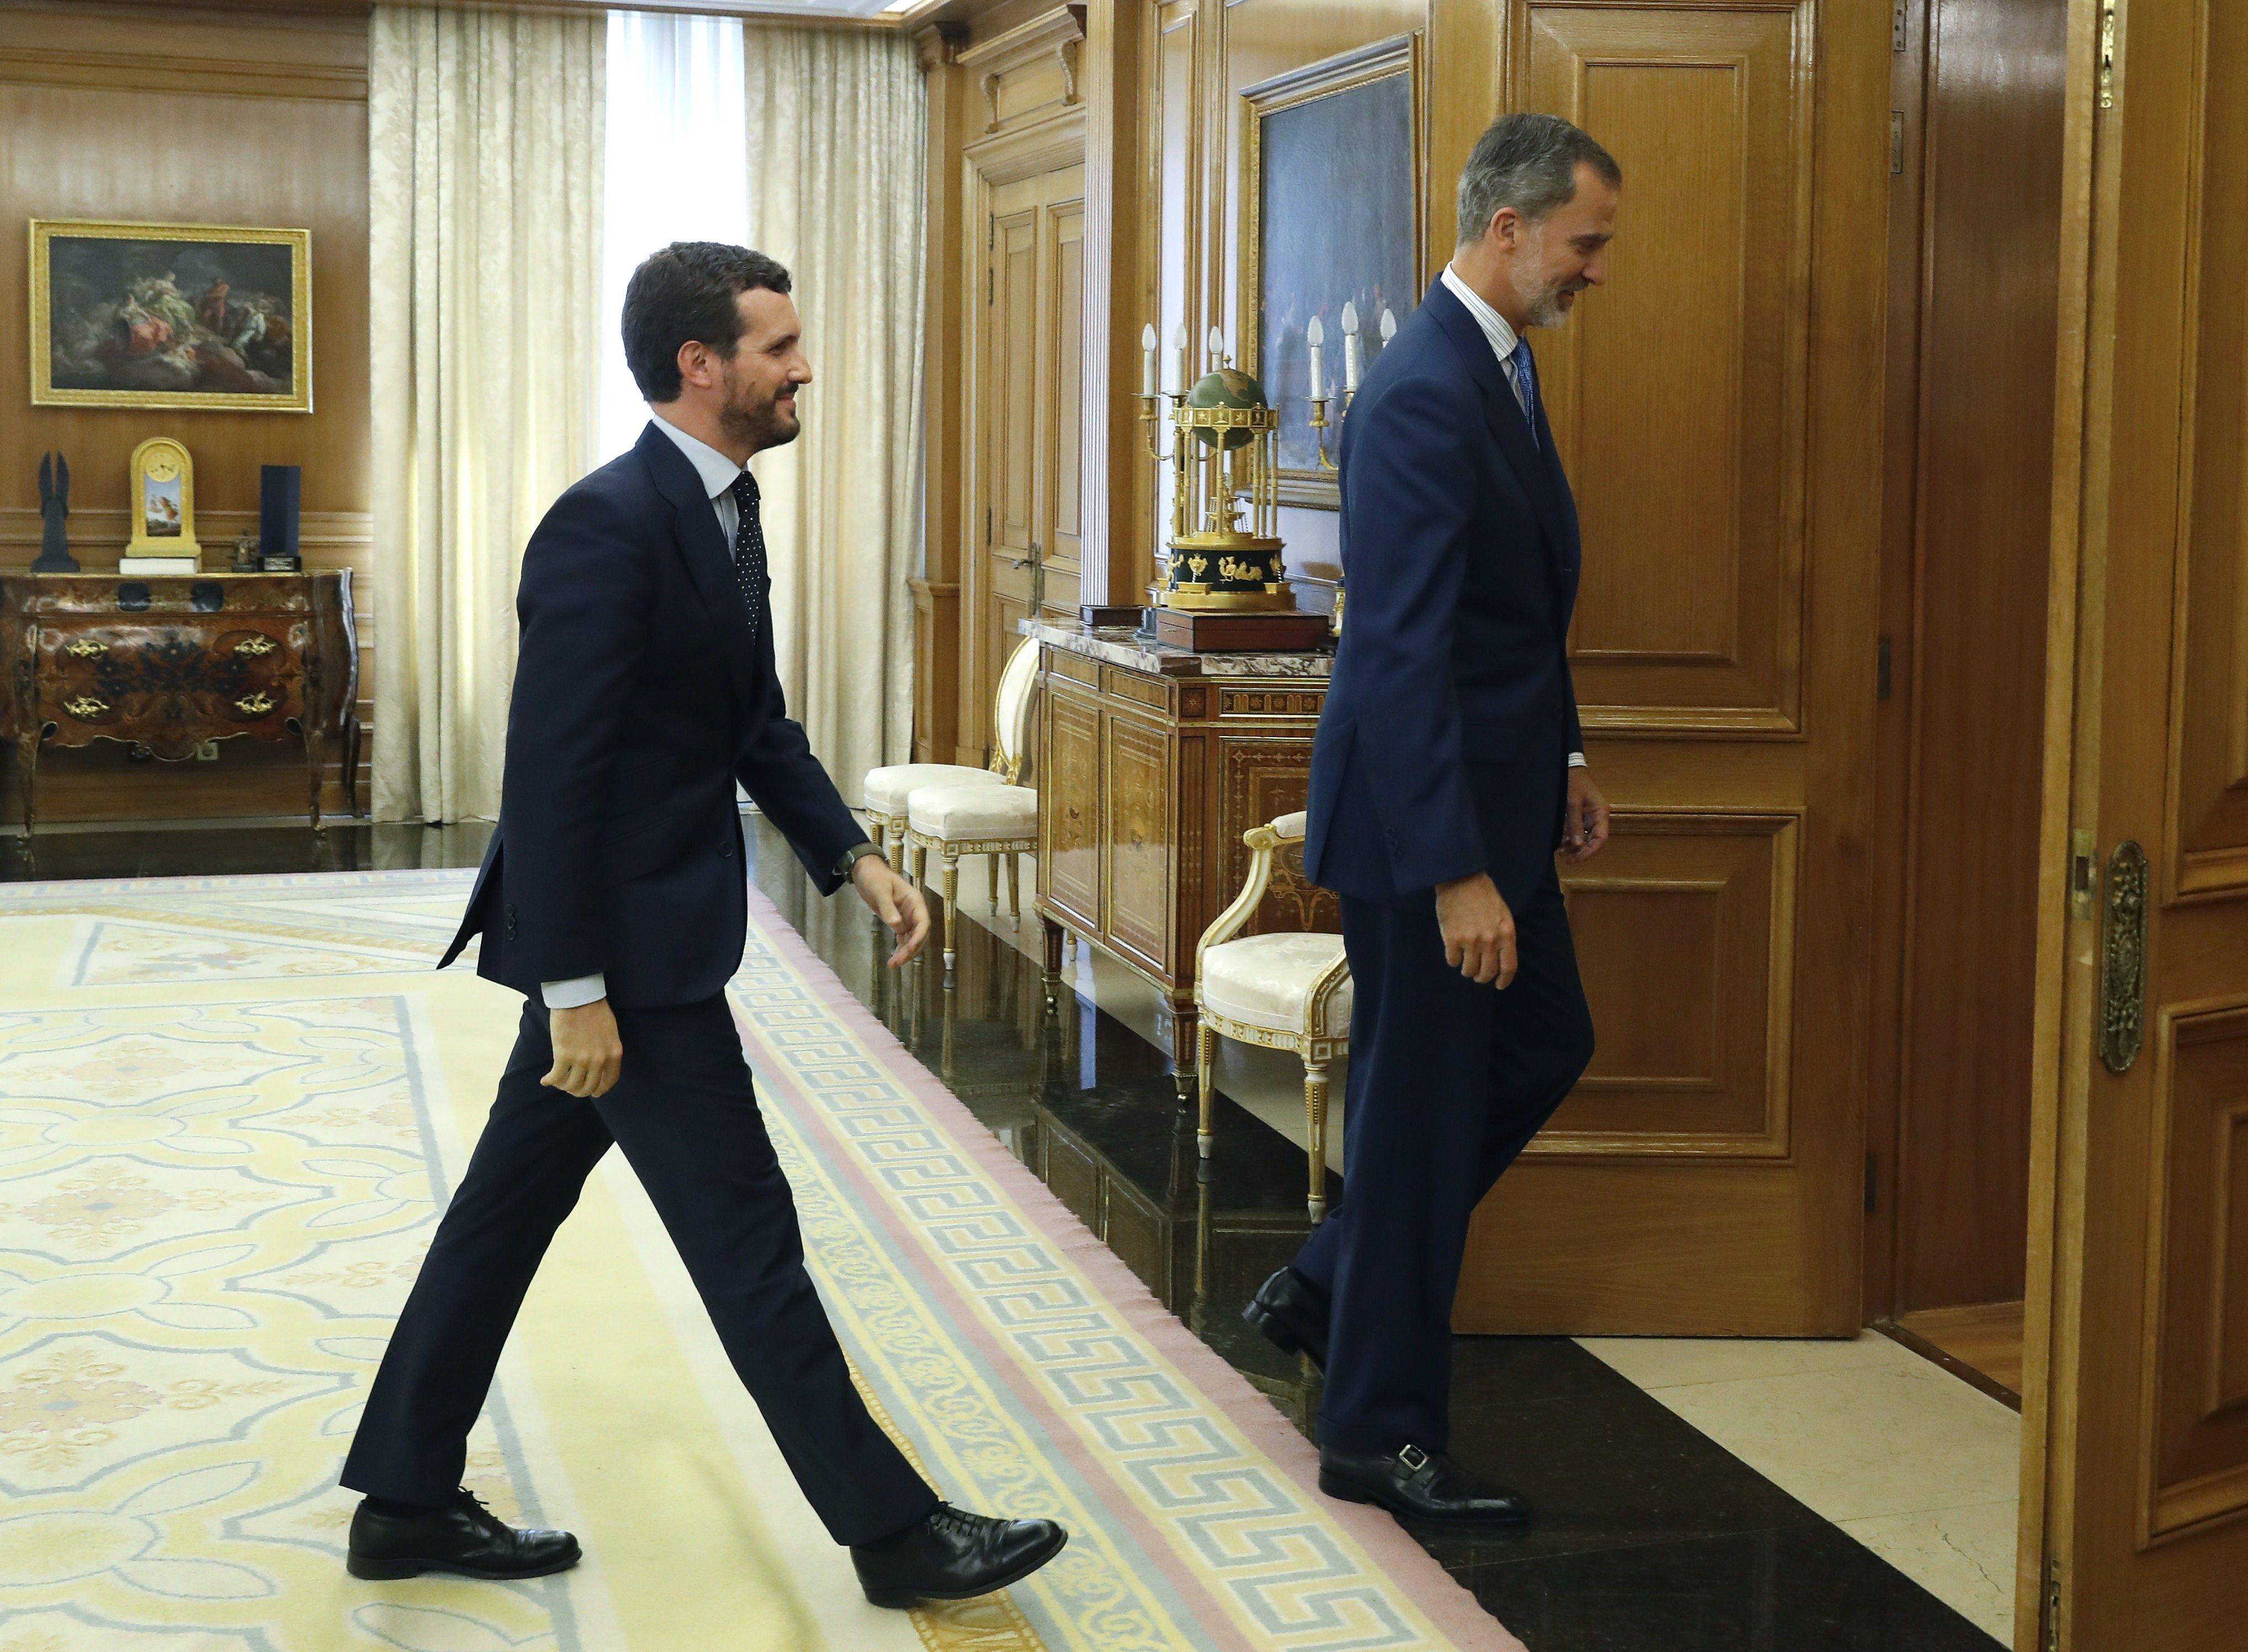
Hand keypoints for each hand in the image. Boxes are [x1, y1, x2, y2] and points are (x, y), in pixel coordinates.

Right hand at [543, 999, 621, 1096]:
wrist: (578, 996)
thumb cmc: (594, 1008)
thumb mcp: (610, 1032)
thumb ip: (607, 1049)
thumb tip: (599, 1065)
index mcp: (614, 1053)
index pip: (610, 1081)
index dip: (601, 1089)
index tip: (595, 1092)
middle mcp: (600, 1060)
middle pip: (589, 1087)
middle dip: (579, 1090)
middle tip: (572, 1087)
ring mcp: (582, 1059)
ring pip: (572, 1086)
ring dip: (563, 1086)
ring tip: (558, 1081)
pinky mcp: (563, 1055)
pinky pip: (556, 1077)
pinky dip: (550, 1081)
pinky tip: (545, 1080)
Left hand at [854, 854, 929, 967]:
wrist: (865, 872)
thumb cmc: (874, 877)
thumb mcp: (879, 891)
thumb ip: (888, 908)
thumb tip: (897, 926)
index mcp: (914, 901)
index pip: (923, 922)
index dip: (919, 937)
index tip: (910, 950)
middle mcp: (914, 911)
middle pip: (919, 934)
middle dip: (911, 949)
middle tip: (898, 962)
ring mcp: (907, 917)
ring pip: (912, 939)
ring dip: (905, 952)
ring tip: (893, 965)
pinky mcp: (898, 922)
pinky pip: (903, 938)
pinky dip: (900, 948)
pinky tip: (893, 958)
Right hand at [1435, 871, 1517, 987]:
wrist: (1461, 879)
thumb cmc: (1484, 896)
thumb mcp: (1503, 915)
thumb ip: (1503, 937)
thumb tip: (1499, 959)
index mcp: (1506, 934)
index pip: (1509, 967)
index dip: (1504, 980)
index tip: (1498, 985)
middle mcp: (1490, 940)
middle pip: (1487, 972)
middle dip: (1482, 977)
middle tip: (1477, 975)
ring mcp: (1471, 940)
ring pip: (1468, 970)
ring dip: (1466, 970)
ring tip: (1464, 962)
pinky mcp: (1452, 939)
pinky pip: (1452, 960)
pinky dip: (1453, 960)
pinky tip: (1453, 951)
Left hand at [1561, 767, 1609, 862]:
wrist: (1569, 768)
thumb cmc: (1573, 782)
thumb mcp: (1572, 802)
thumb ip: (1575, 824)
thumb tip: (1578, 845)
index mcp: (1601, 813)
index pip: (1601, 838)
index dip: (1590, 851)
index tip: (1577, 859)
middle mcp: (1598, 817)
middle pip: (1593, 841)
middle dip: (1581, 852)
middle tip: (1566, 860)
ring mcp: (1590, 818)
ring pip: (1586, 839)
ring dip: (1575, 848)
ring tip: (1561, 855)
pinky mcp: (1582, 817)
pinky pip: (1579, 833)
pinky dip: (1571, 840)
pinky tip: (1561, 846)